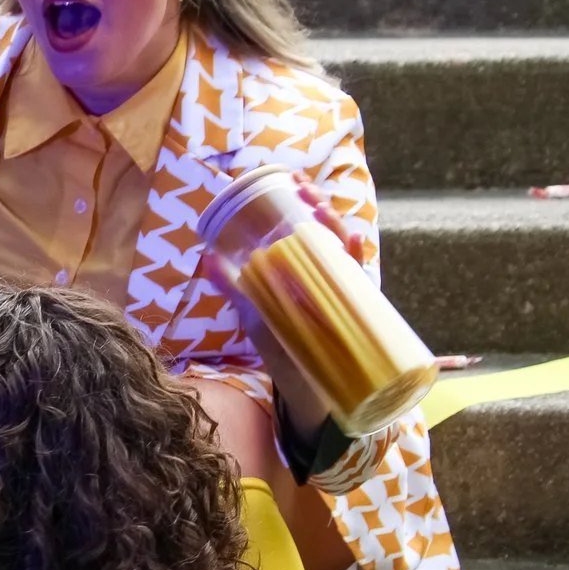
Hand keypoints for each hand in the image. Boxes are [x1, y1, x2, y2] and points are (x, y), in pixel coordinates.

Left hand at [199, 186, 343, 426]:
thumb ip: (235, 287)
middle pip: (329, 233)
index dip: (304, 200)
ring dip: (335, 227)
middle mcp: (330, 278)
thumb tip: (207, 257)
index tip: (290, 177)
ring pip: (346, 252)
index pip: (310, 227)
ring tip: (319, 209)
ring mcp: (344, 295)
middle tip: (302, 188)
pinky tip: (352, 242)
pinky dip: (357, 262)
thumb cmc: (285, 347)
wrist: (307, 393)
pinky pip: (361, 285)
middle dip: (318, 206)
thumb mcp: (256, 313)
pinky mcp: (353, 315)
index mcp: (308, 271)